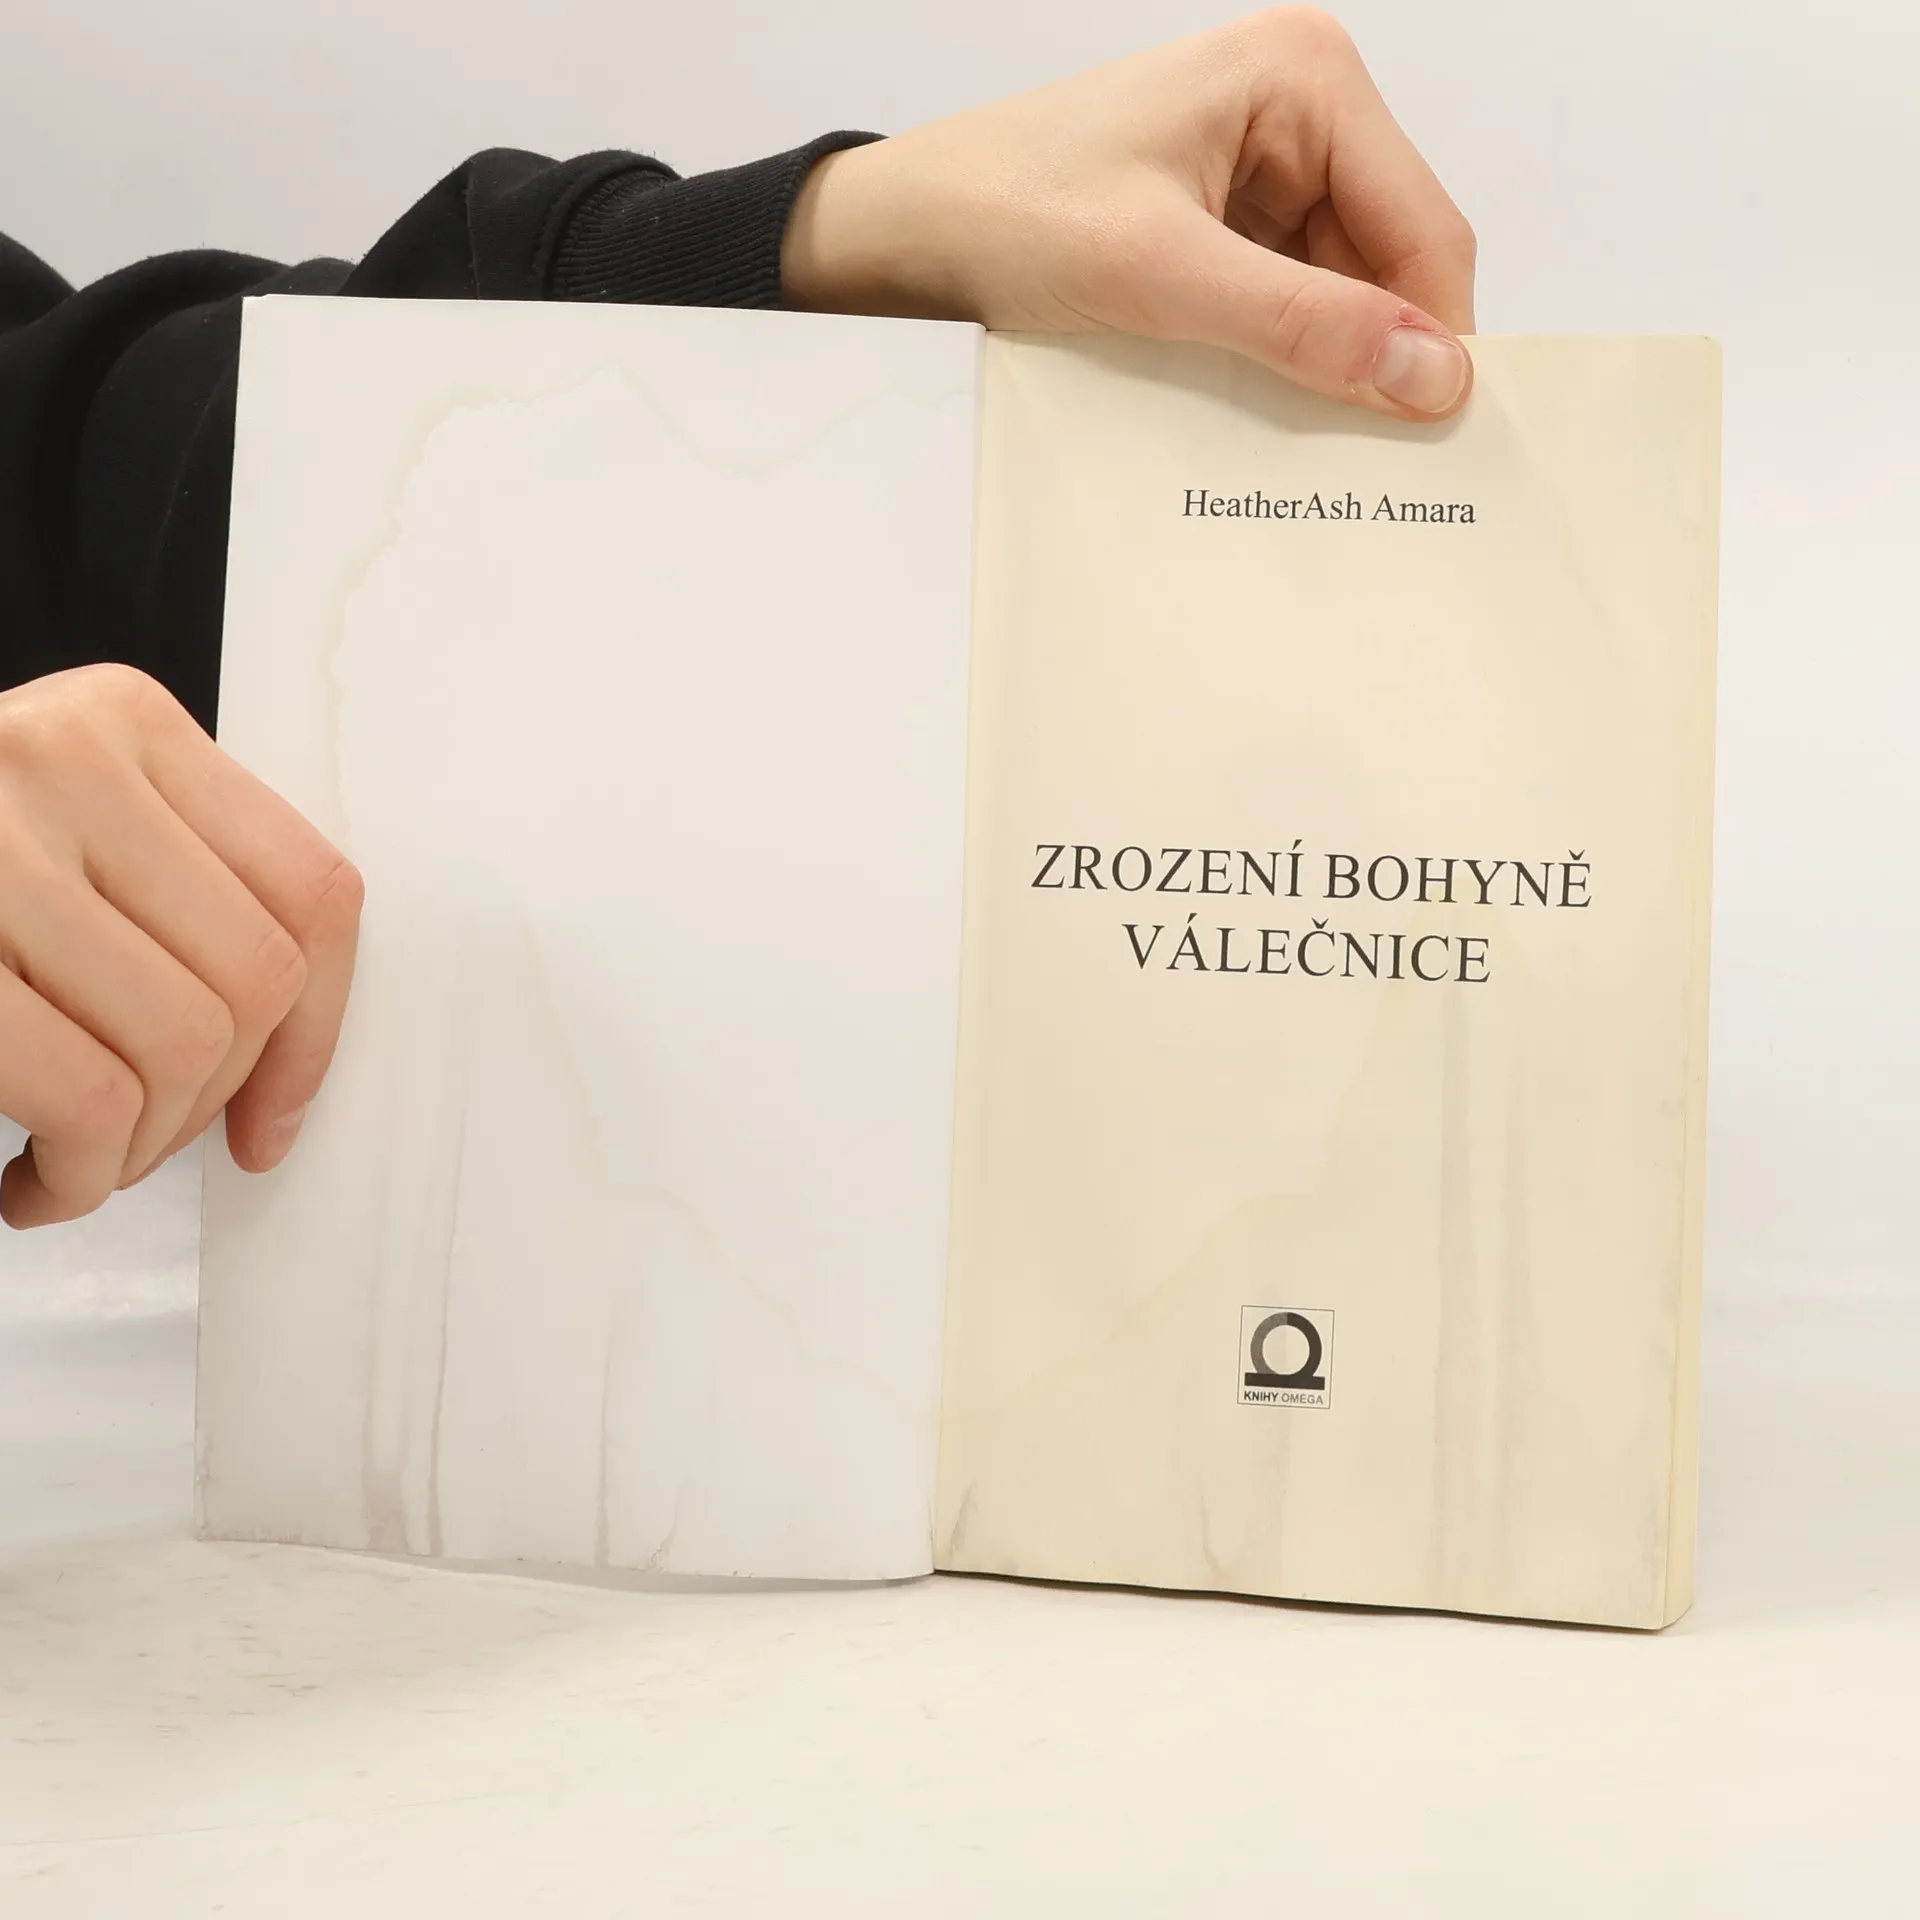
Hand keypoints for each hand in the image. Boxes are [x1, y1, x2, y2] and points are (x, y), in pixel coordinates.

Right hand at [0, 666, 360, 1228]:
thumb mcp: (60, 837)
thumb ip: (172, 897)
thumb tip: (283, 1082)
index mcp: (125, 721)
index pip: (315, 890)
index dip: (319, 1031)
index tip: (272, 1118)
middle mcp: (61, 755)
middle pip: (257, 979)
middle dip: (214, 1102)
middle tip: (140, 1142)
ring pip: (185, 1042)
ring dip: (141, 1149)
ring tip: (79, 1161)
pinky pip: (89, 1095)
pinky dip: (82, 1175)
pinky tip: (29, 1183)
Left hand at [784, 8, 1475, 420]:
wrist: (909, 229)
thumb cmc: (1007, 211)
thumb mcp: (1160, 275)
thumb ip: (1300, 323)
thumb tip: (1428, 375)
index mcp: (1305, 78)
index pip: (1423, 226)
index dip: (1432, 337)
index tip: (1430, 441)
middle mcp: (1300, 107)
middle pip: (1391, 259)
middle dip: (1374, 353)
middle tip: (1360, 460)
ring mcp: (1265, 162)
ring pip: (1344, 289)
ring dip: (1322, 361)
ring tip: (1288, 434)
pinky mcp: (1228, 216)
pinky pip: (1289, 297)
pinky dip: (1280, 354)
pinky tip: (1251, 401)